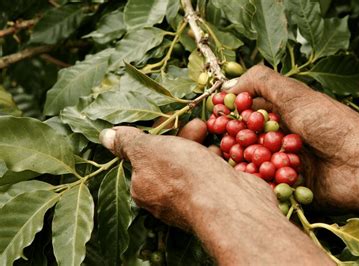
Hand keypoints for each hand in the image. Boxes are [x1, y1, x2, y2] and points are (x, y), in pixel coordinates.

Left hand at [100, 119, 276, 229]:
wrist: (227, 204)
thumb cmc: (182, 175)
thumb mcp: (148, 150)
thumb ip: (129, 142)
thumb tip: (106, 136)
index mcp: (143, 190)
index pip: (145, 158)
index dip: (157, 136)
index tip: (170, 121)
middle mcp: (165, 200)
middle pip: (171, 161)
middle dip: (183, 138)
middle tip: (198, 125)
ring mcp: (193, 203)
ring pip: (194, 168)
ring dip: (201, 148)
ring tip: (211, 134)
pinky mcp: (217, 202)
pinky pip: (213, 177)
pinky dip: (217, 163)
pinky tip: (224, 153)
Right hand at [228, 65, 358, 210]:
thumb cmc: (331, 125)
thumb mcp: (295, 94)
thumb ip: (261, 82)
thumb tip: (230, 86)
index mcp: (281, 115)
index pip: (245, 115)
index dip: (228, 116)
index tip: (213, 118)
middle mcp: (280, 139)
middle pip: (244, 142)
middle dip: (231, 143)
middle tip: (217, 146)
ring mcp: (283, 164)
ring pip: (251, 166)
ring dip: (242, 165)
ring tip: (233, 164)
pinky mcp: (288, 189)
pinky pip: (265, 188)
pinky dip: (257, 185)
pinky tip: (249, 182)